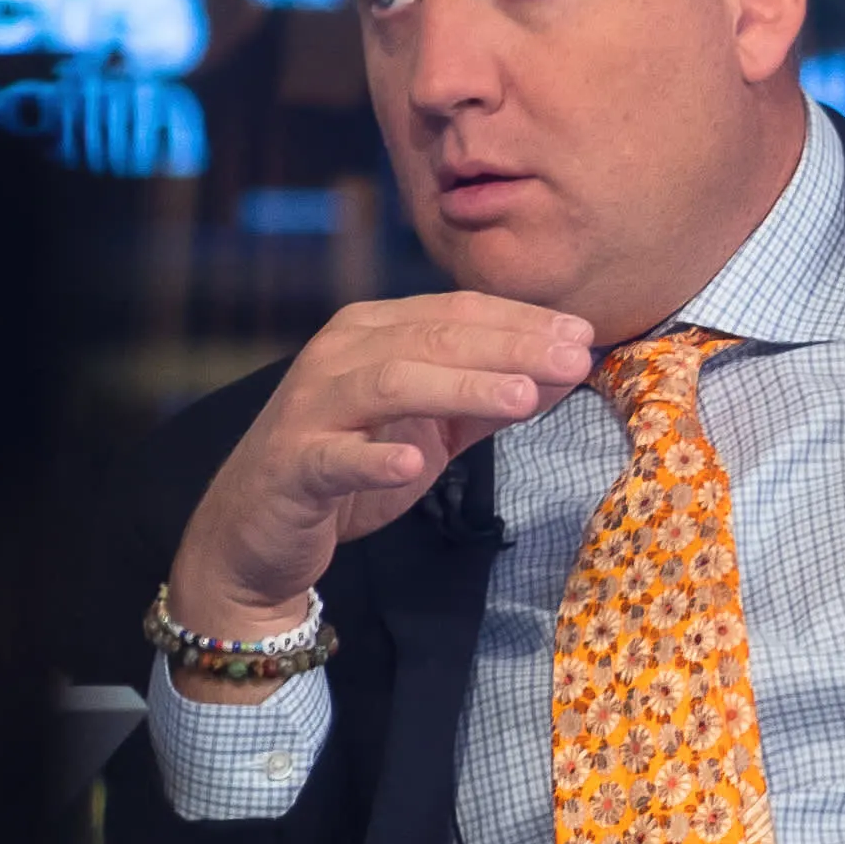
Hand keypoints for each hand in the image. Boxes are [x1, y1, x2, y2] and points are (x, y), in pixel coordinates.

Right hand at [166, 293, 596, 689]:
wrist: (259, 530)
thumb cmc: (351, 464)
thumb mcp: (433, 428)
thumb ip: (490, 400)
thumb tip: (567, 370)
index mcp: (374, 333)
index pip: (456, 313)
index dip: (523, 321)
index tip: (585, 335)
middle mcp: (340, 356)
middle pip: (431, 338)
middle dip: (509, 347)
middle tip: (573, 358)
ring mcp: (312, 408)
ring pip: (390, 382)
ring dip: (460, 388)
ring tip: (523, 398)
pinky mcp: (292, 465)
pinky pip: (334, 457)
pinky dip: (374, 457)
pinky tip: (413, 462)